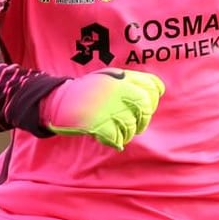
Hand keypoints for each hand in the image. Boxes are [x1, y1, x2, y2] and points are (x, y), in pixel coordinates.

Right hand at [41, 68, 164, 149]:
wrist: (59, 101)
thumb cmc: (88, 91)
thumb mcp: (109, 78)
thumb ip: (132, 82)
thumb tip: (159, 90)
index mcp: (122, 78)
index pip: (153, 88)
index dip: (154, 99)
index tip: (146, 107)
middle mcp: (118, 91)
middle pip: (146, 108)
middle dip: (143, 120)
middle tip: (135, 125)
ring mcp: (109, 108)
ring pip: (132, 126)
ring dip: (127, 133)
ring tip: (117, 131)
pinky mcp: (100, 124)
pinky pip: (117, 138)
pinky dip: (114, 141)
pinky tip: (106, 136)